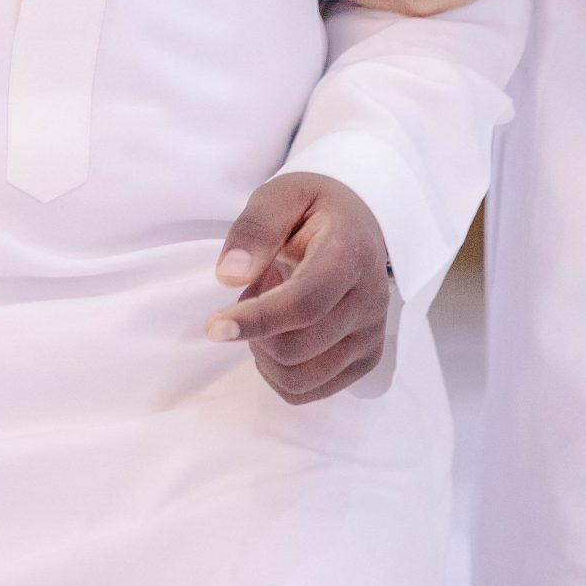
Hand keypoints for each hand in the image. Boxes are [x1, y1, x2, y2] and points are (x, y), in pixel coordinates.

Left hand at [206, 174, 391, 403]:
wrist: (356, 226)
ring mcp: (371, 335)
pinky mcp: (365, 360)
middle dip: (254, 329)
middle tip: (254, 288)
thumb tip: (229, 277)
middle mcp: (370, 300)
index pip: (305, 302)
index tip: (214, 326)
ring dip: (264, 351)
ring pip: (298, 377)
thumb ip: (254, 229)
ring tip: (269, 308)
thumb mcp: (279, 195)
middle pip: (296, 346)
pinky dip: (277, 370)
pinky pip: (305, 390)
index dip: (257, 318)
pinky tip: (281, 332)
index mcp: (351, 253)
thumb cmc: (313, 210)